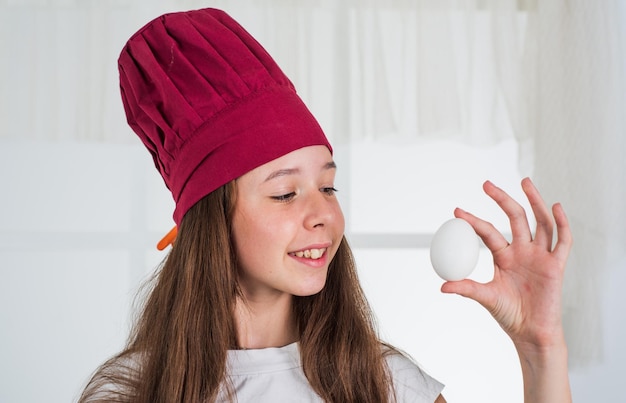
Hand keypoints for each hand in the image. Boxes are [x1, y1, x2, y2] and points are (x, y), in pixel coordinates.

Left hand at [441, 178, 571, 348]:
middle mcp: (522, 251)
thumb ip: (466, 288)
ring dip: (534, 201)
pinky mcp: (557, 265)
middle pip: (515, 217)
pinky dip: (562, 223)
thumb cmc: (509, 314)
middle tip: (486, 184)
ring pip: (540, 222)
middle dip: (501, 199)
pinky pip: (563, 241)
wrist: (531, 332)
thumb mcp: (485, 298)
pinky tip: (557, 207)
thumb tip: (442, 286)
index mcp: (504, 256)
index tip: (456, 212)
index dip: (474, 221)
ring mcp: (540, 256)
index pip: (488, 232)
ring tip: (524, 181)